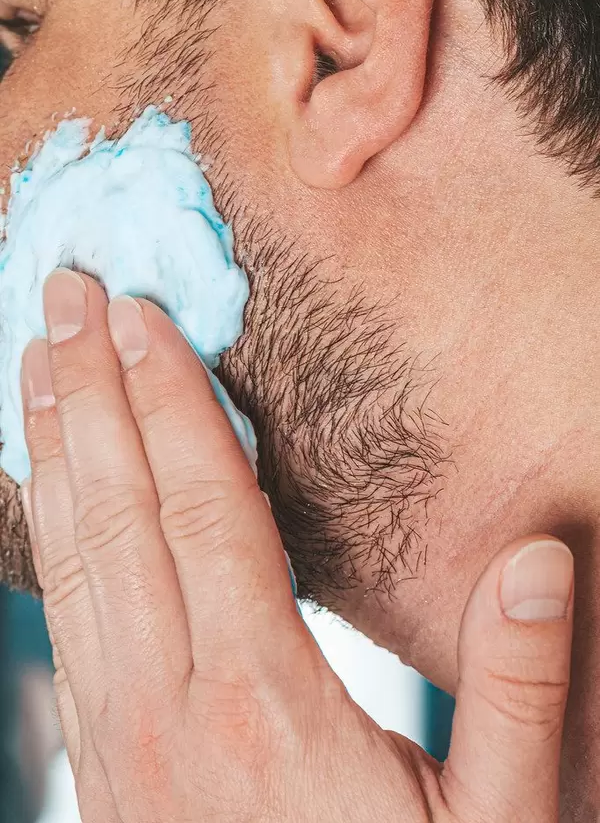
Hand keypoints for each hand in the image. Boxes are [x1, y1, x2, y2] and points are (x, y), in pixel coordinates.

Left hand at [20, 268, 573, 821]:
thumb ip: (515, 689)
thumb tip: (532, 560)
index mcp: (264, 701)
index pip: (204, 510)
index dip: (172, 405)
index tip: (139, 318)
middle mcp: (169, 704)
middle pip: (116, 511)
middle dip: (89, 390)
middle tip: (61, 291)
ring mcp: (121, 731)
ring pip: (71, 553)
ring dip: (54, 444)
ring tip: (36, 356)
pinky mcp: (106, 753)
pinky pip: (64, 607)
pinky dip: (48, 523)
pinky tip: (47, 479)